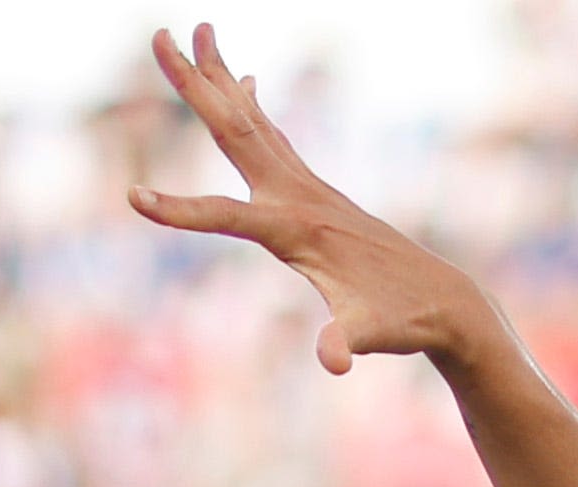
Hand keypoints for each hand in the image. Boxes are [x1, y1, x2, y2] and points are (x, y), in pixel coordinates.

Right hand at [131, 23, 489, 374]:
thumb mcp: (372, 335)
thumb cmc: (402, 320)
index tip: (133, 198)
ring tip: (196, 31)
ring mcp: (309, 188)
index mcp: (298, 229)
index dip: (180, 213)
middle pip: (235, 131)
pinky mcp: (315, 191)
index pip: (226, 216)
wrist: (444, 299)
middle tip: (159, 33)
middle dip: (194, 84)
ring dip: (218, 78)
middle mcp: (300, 195)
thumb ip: (346, 342)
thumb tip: (334, 363)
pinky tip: (243, 81)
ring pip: (252, 121)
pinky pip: (273, 137)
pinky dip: (251, 106)